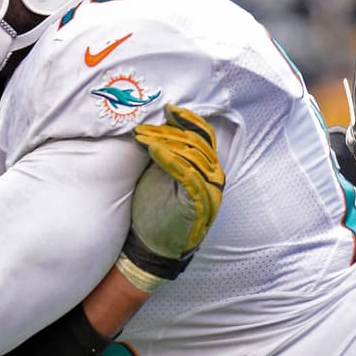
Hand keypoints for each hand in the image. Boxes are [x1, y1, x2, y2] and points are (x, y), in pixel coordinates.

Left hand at [115, 105, 224, 292]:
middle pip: (195, 143)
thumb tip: (156, 126)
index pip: (202, 135)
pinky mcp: (199, 204)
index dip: (186, 120)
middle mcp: (213, 176)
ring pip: (192, 156)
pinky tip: (154, 150)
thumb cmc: (155, 209)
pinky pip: (187, 176)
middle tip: (141, 128)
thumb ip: (165, 153)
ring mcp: (209, 190)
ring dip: (165, 142)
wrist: (153, 245)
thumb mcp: (159, 174)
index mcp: (206, 167)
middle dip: (167, 131)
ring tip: (142, 136)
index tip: (166, 109)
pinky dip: (170, 160)